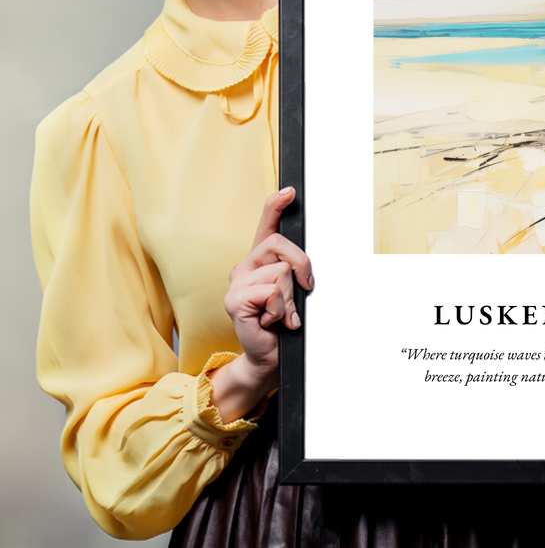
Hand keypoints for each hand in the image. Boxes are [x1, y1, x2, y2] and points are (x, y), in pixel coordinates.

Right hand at [209, 187, 313, 421]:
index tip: (290, 191)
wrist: (269, 356)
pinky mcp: (234, 300)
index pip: (266, 225)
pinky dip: (280, 310)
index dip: (276, 205)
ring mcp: (237, 283)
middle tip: (303, 291)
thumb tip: (305, 264)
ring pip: (281, 272)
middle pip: (281, 245)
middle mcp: (245, 266)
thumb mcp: (294, 292)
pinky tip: (271, 322)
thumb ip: (295, 271)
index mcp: (260, 260)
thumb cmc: (283, 324)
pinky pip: (271, 292)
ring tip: (282, 314)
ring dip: (290, 298)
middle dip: (302, 267)